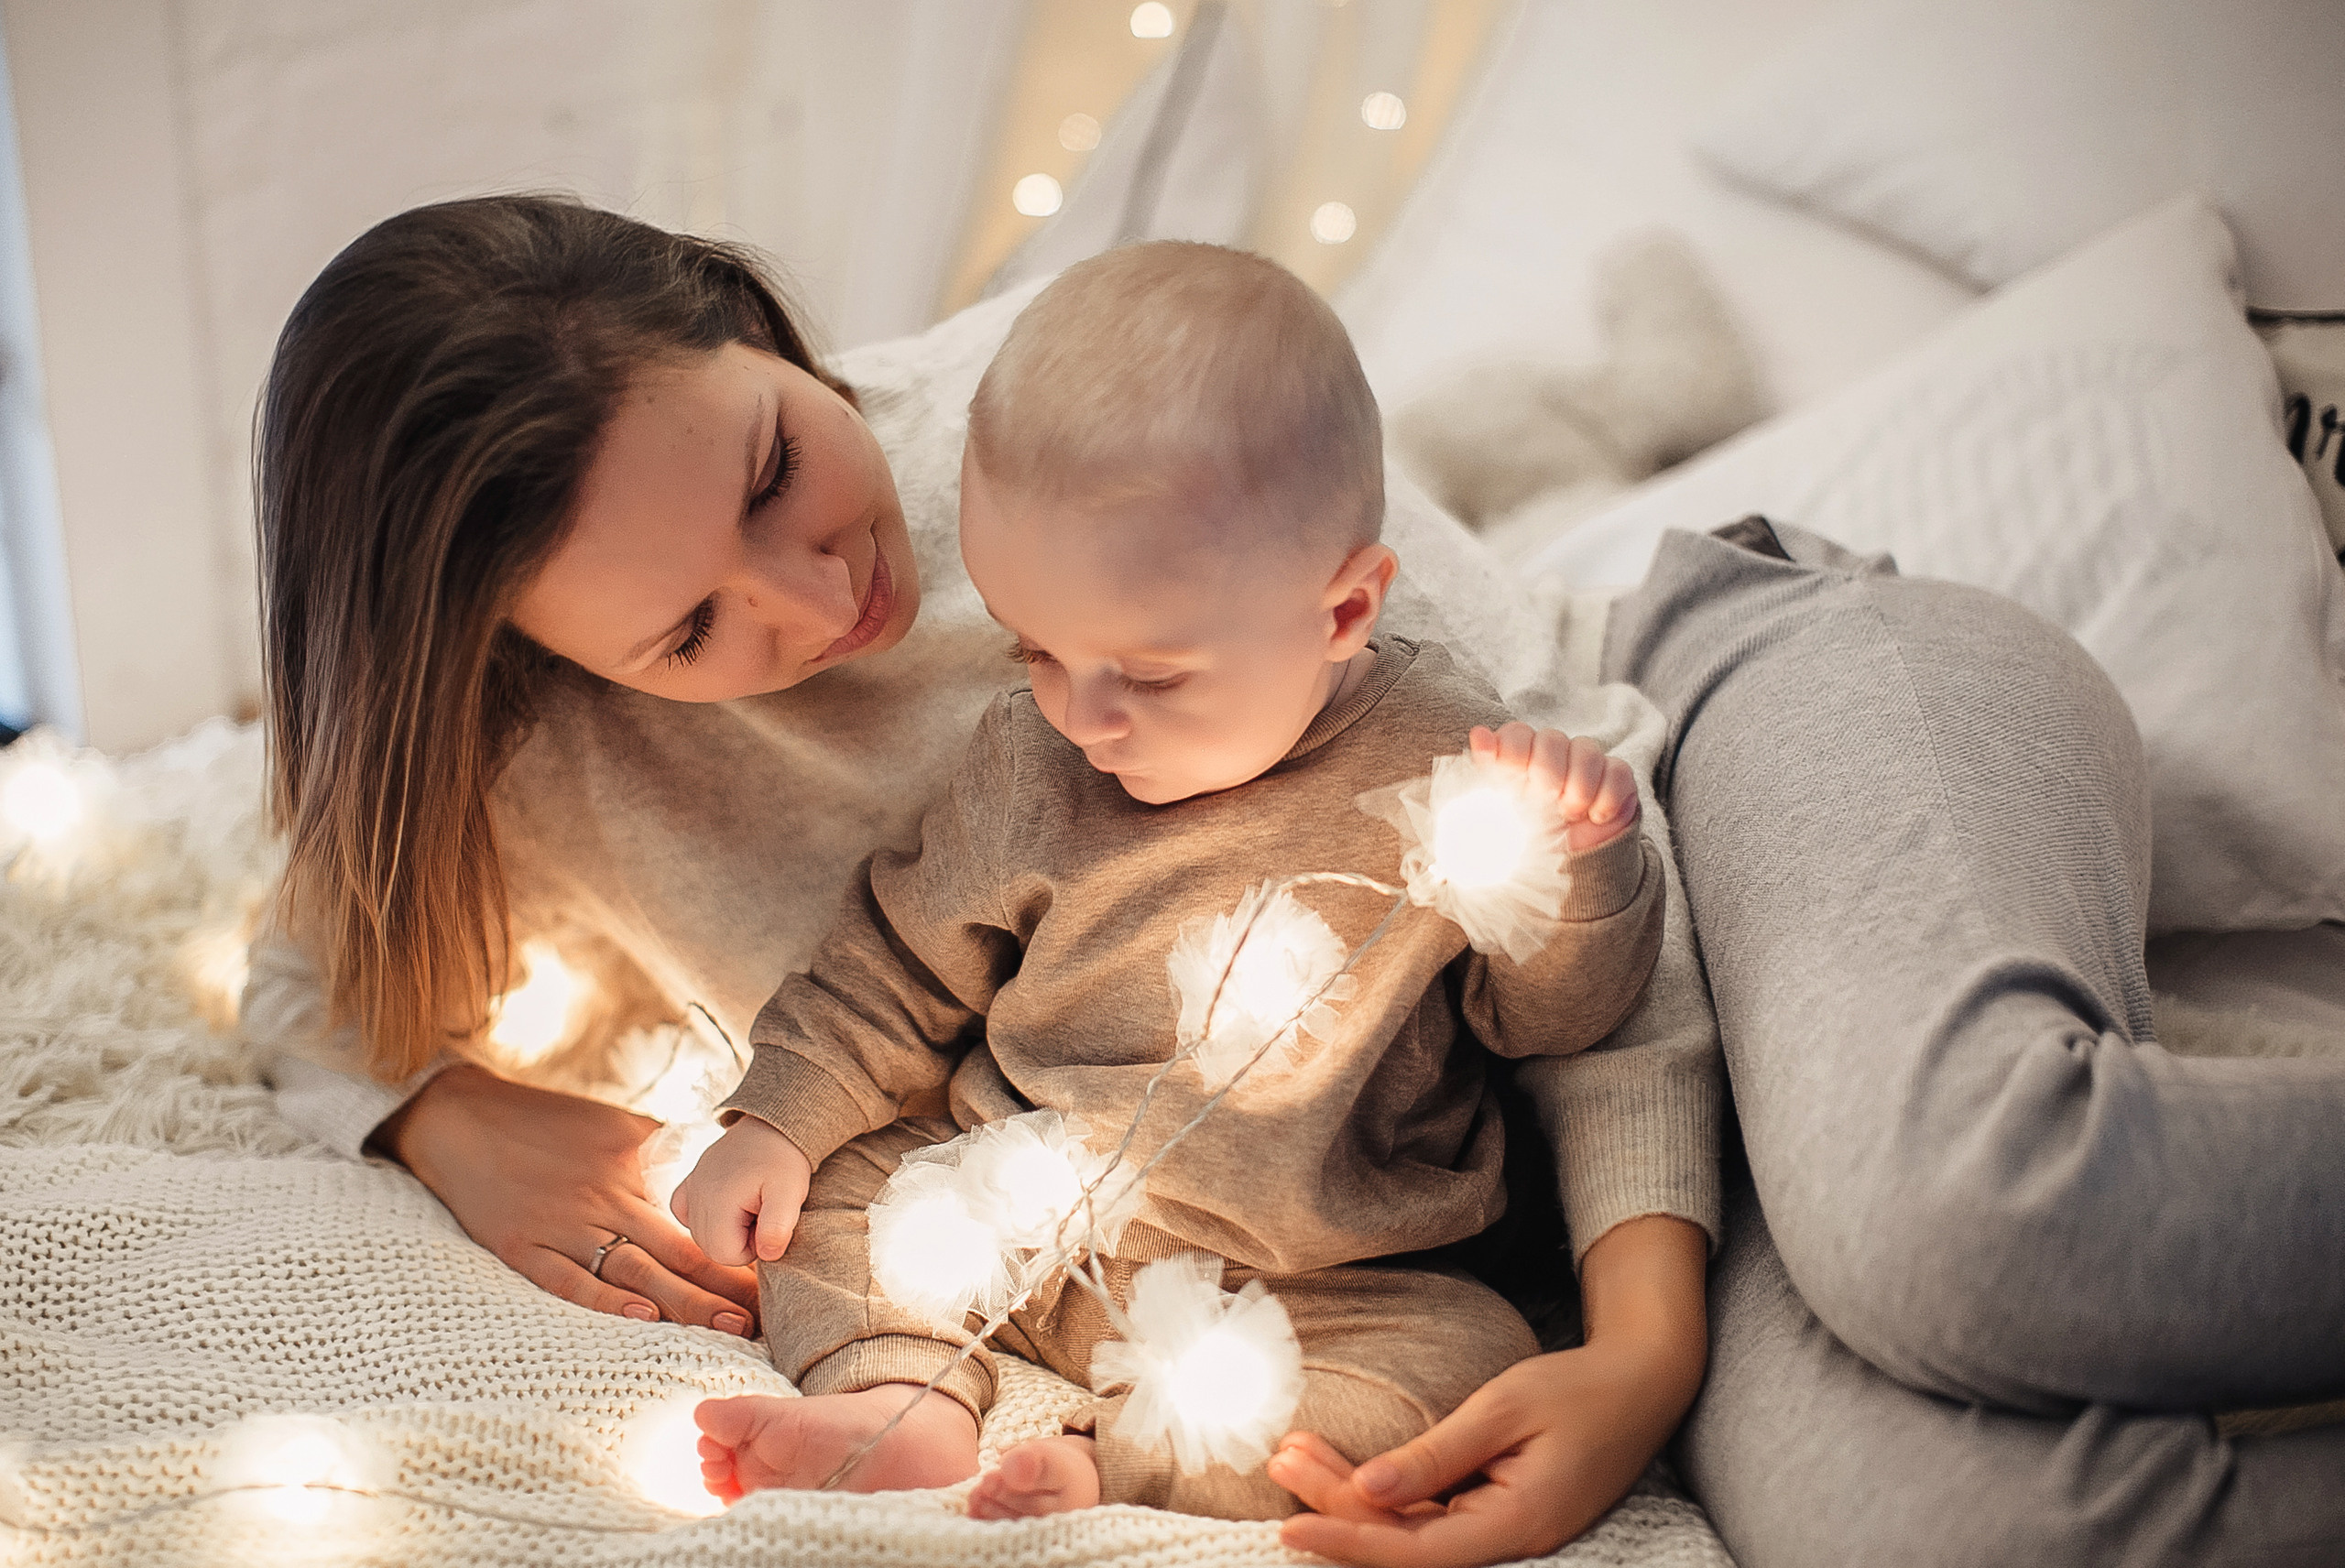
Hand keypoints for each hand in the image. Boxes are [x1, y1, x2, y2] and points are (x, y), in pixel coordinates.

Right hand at [375, 1062, 759, 1332]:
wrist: (463, 1120)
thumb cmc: (546, 1122)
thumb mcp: (615, 1126)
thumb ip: (660, 1153)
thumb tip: (708, 1173)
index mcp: (631, 1168)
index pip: (698, 1217)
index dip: (738, 1250)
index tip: (774, 1277)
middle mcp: (603, 1198)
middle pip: (677, 1249)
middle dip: (725, 1286)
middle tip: (769, 1317)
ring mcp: (563, 1225)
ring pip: (634, 1270)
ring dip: (684, 1302)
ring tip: (728, 1327)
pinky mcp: (523, 1247)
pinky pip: (568, 1280)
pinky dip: (605, 1299)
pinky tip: (644, 1317)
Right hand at [670, 1116, 812, 1265]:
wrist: (775, 1125)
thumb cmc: (784, 1160)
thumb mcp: (791, 1193)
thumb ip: (779, 1227)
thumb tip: (767, 1255)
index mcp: (717, 1201)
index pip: (726, 1254)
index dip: (753, 1249)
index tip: (769, 1225)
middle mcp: (695, 1194)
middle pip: (710, 1247)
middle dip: (739, 1241)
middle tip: (761, 1214)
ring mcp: (690, 1186)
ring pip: (699, 1233)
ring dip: (725, 1230)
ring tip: (750, 1206)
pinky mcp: (690, 1181)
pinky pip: (685, 1213)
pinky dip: (705, 1217)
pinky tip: (727, 1205)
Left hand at [1270, 1215, 1707, 1566]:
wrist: (1643, 1384)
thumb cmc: (1580, 1389)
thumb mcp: (1506, 1408)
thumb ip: (1437, 1454)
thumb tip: (1368, 1491)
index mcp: (1519, 1524)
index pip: (1416, 1553)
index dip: (1349, 1541)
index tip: (1291, 1527)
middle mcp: (1511, 1541)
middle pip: (1405, 1542)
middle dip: (1336, 1504)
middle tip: (1280, 1460)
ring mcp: (1506, 1532)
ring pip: (1412, 1529)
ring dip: (1353, 1493)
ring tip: (1295, 1454)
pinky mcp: (1498, 1513)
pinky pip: (1431, 1514)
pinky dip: (1385, 1489)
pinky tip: (1343, 1463)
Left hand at [1468, 722, 1639, 852]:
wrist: (1572, 865)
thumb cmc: (1529, 837)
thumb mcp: (1502, 815)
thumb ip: (1489, 775)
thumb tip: (1479, 734)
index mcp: (1519, 755)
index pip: (1516, 734)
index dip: (1513, 755)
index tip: (1514, 786)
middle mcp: (1553, 751)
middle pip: (1551, 738)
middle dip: (1547, 774)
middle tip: (1546, 803)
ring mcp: (1587, 760)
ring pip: (1587, 751)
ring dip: (1578, 788)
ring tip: (1570, 814)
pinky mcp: (1618, 776)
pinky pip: (1617, 772)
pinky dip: (1605, 799)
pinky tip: (1595, 817)